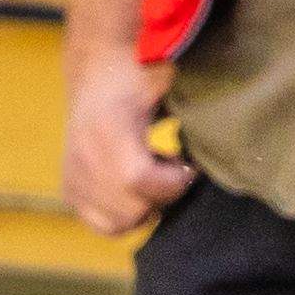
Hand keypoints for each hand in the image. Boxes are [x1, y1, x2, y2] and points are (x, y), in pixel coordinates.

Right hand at [59, 47, 186, 236]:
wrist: (96, 69)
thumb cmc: (138, 71)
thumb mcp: (166, 77)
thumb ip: (192, 99)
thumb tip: (224, 118)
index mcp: (108, 131)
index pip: (139, 179)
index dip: (174, 180)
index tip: (191, 165)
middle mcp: (84, 161)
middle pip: (132, 210)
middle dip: (165, 195)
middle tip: (176, 168)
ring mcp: (73, 180)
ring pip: (118, 224)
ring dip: (147, 207)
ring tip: (157, 176)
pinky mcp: (69, 190)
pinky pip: (102, 224)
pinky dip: (127, 214)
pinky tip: (140, 186)